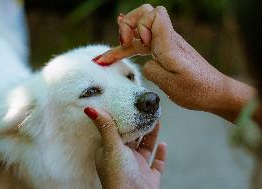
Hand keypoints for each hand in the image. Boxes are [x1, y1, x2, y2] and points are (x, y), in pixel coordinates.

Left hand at [84, 107, 165, 188]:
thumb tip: (89, 108)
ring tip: (156, 120)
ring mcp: (137, 168)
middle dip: (139, 125)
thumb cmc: (118, 175)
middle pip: (132, 138)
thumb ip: (105, 127)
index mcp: (111, 152)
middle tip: (146, 110)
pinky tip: (164, 144)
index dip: (123, 120)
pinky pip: (157, 163)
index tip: (129, 106)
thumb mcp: (111, 147)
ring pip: (145, 148)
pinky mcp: (150, 177)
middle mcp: (123, 159)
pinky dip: (161, 154)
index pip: (116, 132)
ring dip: (151, 135)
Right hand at [92, 4, 254, 121]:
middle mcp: (167, 40)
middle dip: (128, 26)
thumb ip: (152, 70)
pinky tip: (122, 48)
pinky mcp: (165, 53)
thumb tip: (144, 63)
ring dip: (125, 37)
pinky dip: (130, 46)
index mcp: (169, 44)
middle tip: (123, 45)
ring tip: (111, 55)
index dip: (141, 24)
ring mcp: (165, 45)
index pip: (154, 14)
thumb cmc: (197, 90)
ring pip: (141, 30)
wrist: (215, 92)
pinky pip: (144, 44)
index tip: (141, 45)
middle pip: (144, 14)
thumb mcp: (171, 84)